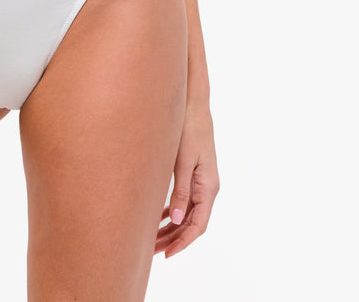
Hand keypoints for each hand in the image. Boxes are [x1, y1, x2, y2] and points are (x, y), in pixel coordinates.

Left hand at [155, 100, 218, 257]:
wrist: (193, 104)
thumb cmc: (189, 129)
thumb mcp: (183, 161)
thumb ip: (180, 190)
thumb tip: (175, 220)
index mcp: (208, 187)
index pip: (197, 226)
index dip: (182, 243)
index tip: (166, 255)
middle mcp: (207, 187)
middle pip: (190, 222)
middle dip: (172, 239)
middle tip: (150, 252)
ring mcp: (201, 181)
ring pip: (186, 213)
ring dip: (170, 227)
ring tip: (150, 239)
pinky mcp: (193, 173)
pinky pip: (184, 200)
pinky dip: (170, 211)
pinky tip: (156, 217)